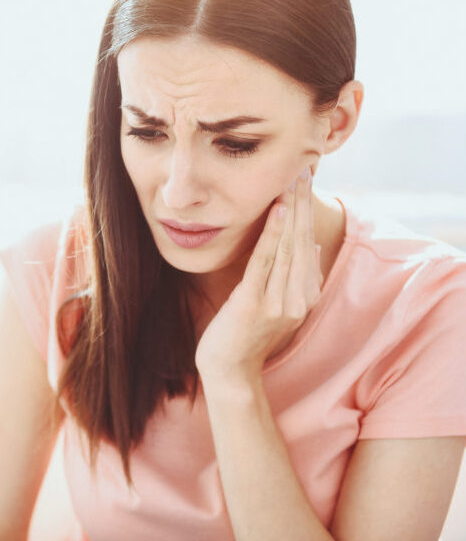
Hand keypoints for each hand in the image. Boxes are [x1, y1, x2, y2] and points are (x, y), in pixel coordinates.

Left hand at [194, 165, 323, 380]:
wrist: (229, 371)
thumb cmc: (246, 335)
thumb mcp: (277, 304)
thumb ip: (294, 277)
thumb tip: (311, 243)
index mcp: (305, 296)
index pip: (310, 244)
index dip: (309, 211)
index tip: (306, 181)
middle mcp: (298, 298)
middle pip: (304, 240)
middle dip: (304, 203)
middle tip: (304, 169)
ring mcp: (279, 302)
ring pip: (289, 247)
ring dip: (292, 211)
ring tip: (292, 181)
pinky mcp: (255, 303)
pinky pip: (265, 263)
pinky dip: (272, 235)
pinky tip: (277, 212)